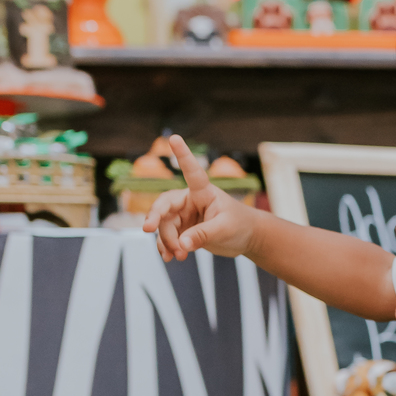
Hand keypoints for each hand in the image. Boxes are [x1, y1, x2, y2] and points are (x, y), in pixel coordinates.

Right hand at [143, 135, 257, 261]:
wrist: (246, 238)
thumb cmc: (240, 226)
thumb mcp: (223, 229)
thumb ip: (202, 236)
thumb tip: (181, 245)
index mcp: (203, 191)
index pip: (192, 171)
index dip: (183, 155)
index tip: (174, 138)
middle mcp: (190, 200)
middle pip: (165, 205)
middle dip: (156, 218)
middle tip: (148, 229)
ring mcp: (185, 215)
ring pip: (165, 225)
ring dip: (166, 241)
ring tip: (178, 256)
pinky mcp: (184, 230)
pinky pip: (168, 237)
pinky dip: (166, 247)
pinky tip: (169, 258)